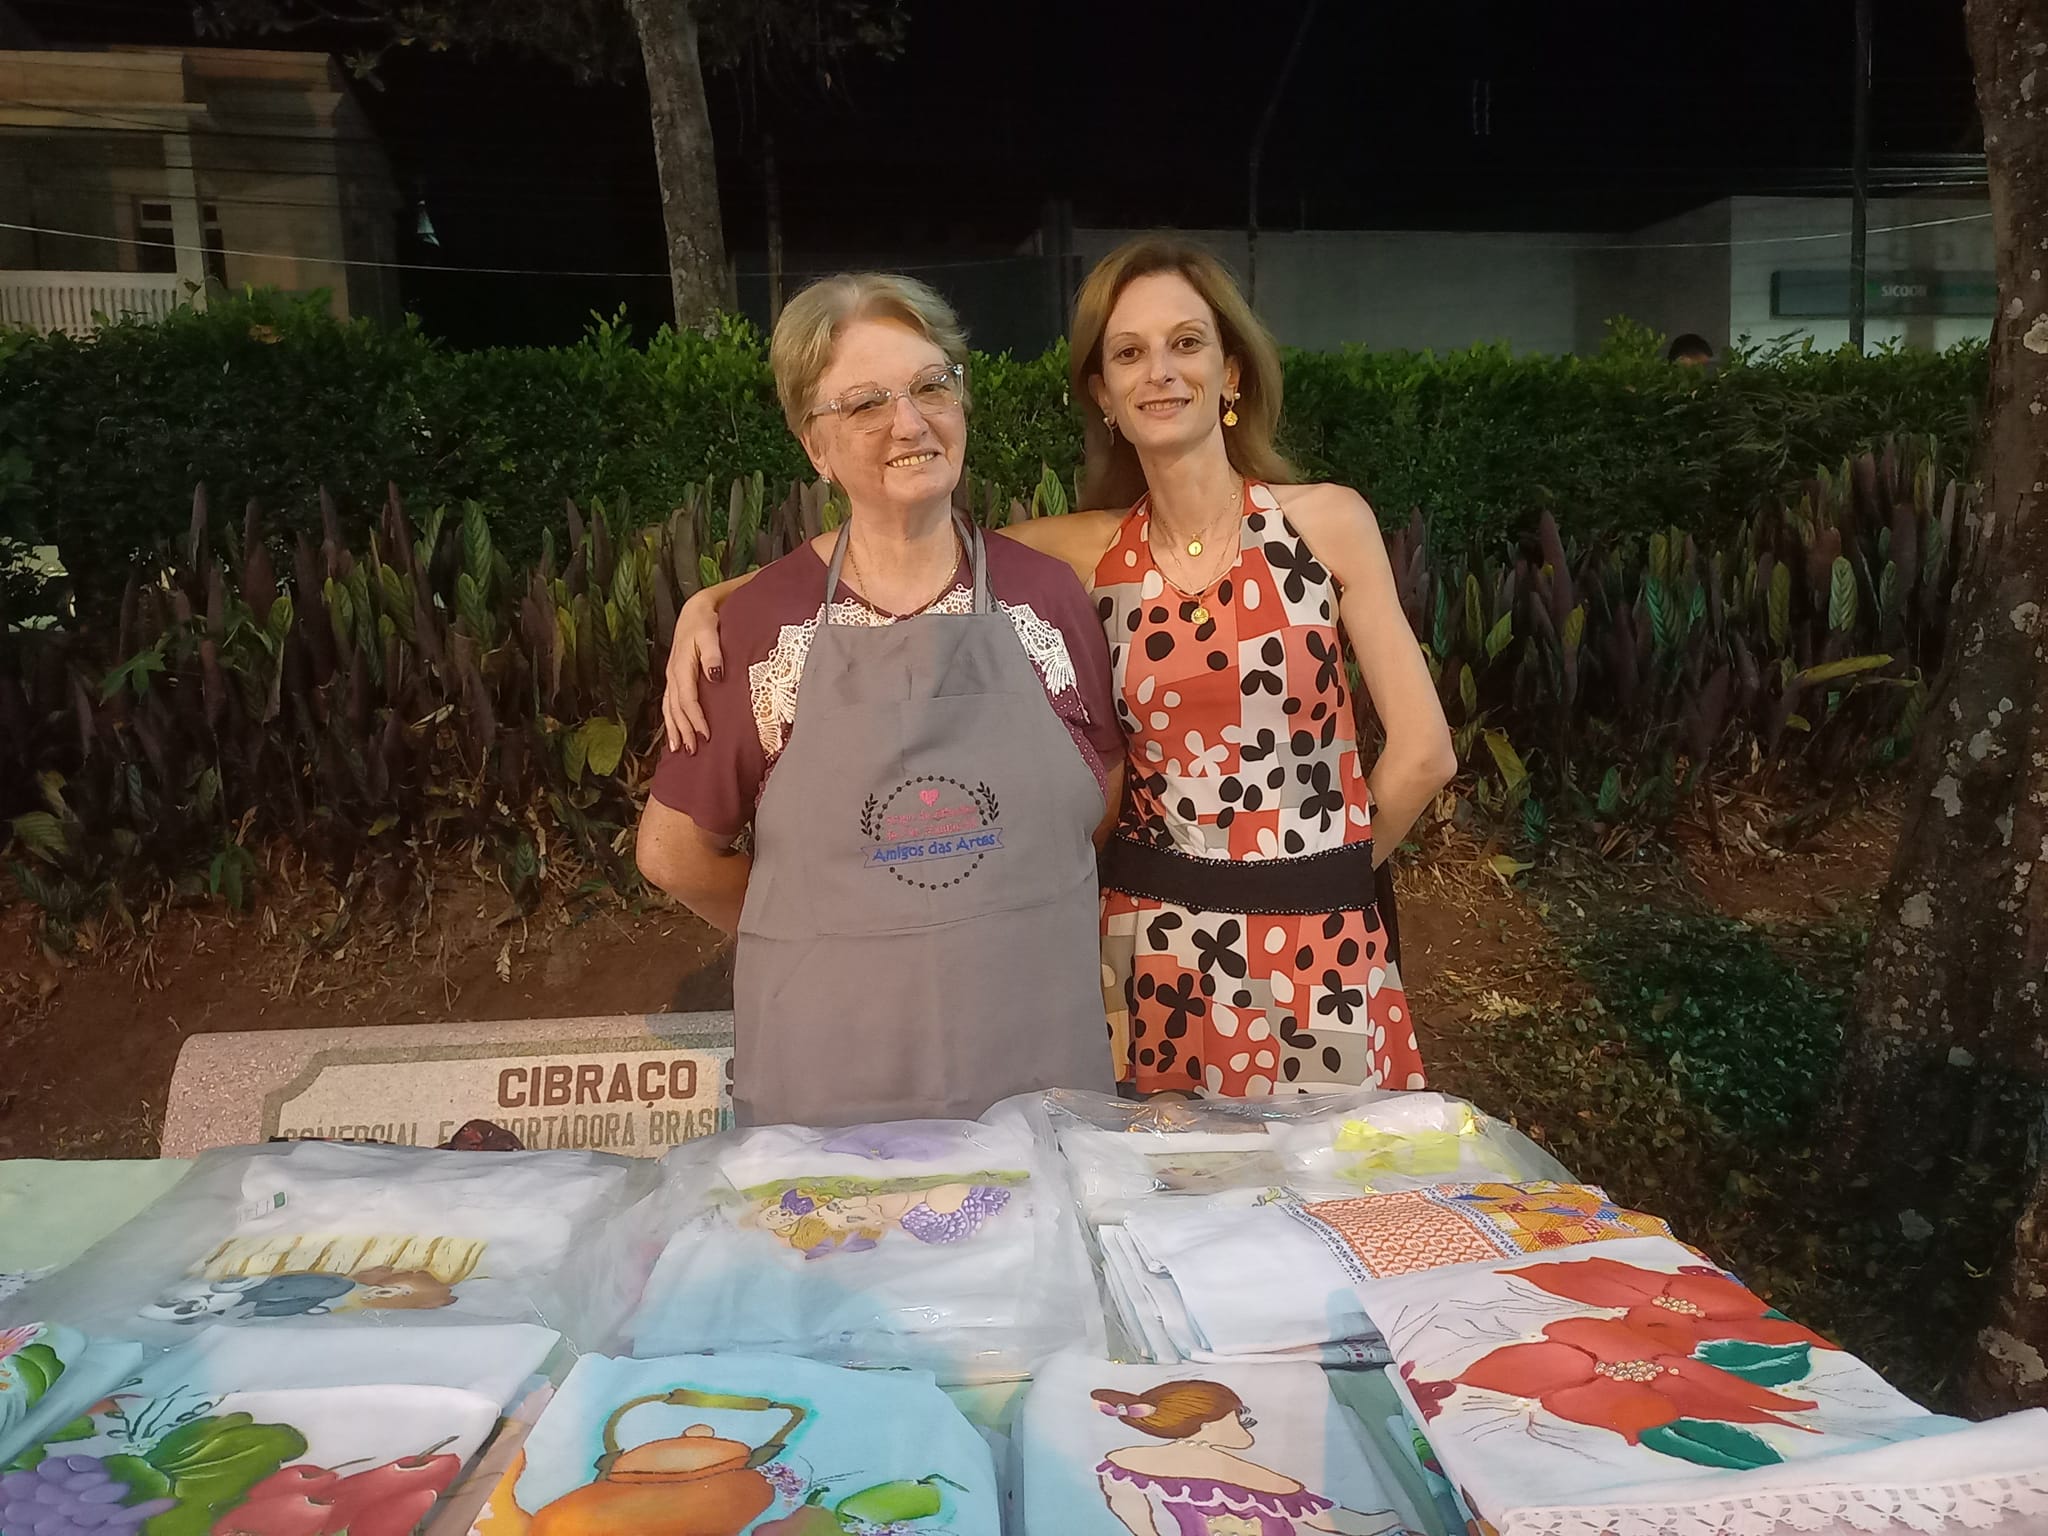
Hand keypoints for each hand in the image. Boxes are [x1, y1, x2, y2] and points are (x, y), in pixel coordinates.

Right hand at [662, 590, 726, 752]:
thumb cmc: (705, 622)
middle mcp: (673, 675)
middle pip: (676, 709)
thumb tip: (715, 676)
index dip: (696, 719)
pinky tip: (673, 732)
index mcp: (681, 667)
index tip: (707, 735)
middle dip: (683, 731)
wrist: (694, 611)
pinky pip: (668, 703)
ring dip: (674, 729)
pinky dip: (670, 720)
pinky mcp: (673, 678)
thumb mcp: (711, 634)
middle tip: (692, 751)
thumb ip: (713, 655)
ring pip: (669, 708)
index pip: (688, 699)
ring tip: (678, 749)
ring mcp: (671, 677)